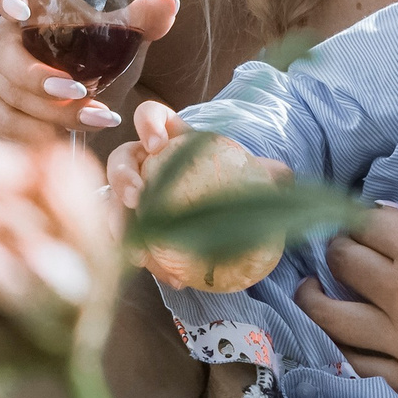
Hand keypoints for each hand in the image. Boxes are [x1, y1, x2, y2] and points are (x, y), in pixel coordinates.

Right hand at [0, 0, 176, 139]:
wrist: (93, 92)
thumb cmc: (100, 53)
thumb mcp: (124, 37)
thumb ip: (144, 19)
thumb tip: (168, 1)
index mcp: (33, 7)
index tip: (21, 12)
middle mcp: (5, 38)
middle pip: (2, 52)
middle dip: (35, 76)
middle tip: (75, 90)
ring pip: (7, 92)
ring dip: (49, 110)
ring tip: (94, 118)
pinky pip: (3, 122)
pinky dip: (35, 133)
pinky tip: (68, 138)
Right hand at [105, 101, 288, 289]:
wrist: (214, 218)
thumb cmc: (224, 184)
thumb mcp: (245, 174)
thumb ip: (263, 172)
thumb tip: (284, 176)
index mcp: (167, 140)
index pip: (150, 117)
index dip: (149, 124)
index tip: (159, 143)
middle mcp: (141, 165)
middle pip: (120, 160)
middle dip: (123, 177)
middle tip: (136, 198)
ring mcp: (130, 197)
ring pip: (113, 206)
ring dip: (120, 226)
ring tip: (138, 251)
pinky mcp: (133, 230)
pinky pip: (133, 244)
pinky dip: (152, 263)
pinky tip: (173, 279)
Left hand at [293, 208, 397, 397]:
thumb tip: (379, 217)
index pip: (356, 223)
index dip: (346, 220)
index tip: (338, 223)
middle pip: (341, 263)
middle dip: (334, 253)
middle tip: (334, 255)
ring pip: (332, 316)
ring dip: (316, 299)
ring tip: (313, 294)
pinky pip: (361, 365)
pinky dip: (342, 349)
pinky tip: (338, 340)